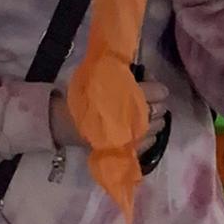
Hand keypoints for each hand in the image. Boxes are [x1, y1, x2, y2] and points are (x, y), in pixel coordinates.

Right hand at [49, 82, 168, 153]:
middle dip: (158, 105)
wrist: (64, 121)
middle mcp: (133, 115)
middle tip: (155, 102)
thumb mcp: (101, 77)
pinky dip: (151, 137)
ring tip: (152, 117)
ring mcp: (132, 134)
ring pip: (157, 127)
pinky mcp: (127, 149)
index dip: (158, 88)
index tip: (158, 88)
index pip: (155, 91)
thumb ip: (124, 75)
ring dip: (157, 121)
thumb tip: (144, 75)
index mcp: (127, 95)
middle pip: (158, 110)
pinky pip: (148, 143)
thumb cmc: (82, 96)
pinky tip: (146, 132)